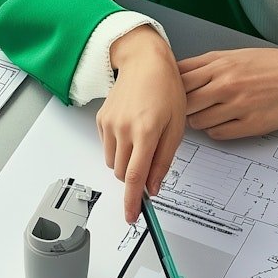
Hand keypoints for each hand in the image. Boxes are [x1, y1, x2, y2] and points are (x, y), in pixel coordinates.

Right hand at [98, 26, 186, 222]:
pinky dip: (118, 147)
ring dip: (126, 162)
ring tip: (143, 140)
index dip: (132, 201)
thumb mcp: (176, 126)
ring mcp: (109, 124)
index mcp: (146, 131)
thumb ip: (164, 159)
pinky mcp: (101, 119)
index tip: (131, 216)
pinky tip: (132, 129)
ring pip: (112, 162)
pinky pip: (107, 146)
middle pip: (122, 173)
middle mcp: (124, 129)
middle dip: (134, 178)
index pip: (134, 177)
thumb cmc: (166, 89)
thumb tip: (154, 186)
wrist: (145, 61)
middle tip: (149, 163)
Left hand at [178, 47, 277, 140]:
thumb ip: (211, 64)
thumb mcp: (241, 55)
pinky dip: (217, 130)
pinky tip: (227, 122)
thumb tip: (184, 73)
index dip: (173, 85)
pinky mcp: (251, 125)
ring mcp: (238, 105)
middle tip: (189, 107)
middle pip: (183, 101)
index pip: (179, 76)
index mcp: (222, 63)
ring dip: (200, 120)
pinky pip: (217, 134)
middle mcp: (226, 83)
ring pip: (197, 121)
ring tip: (213, 114)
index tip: (173, 90)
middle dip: (182, 106)